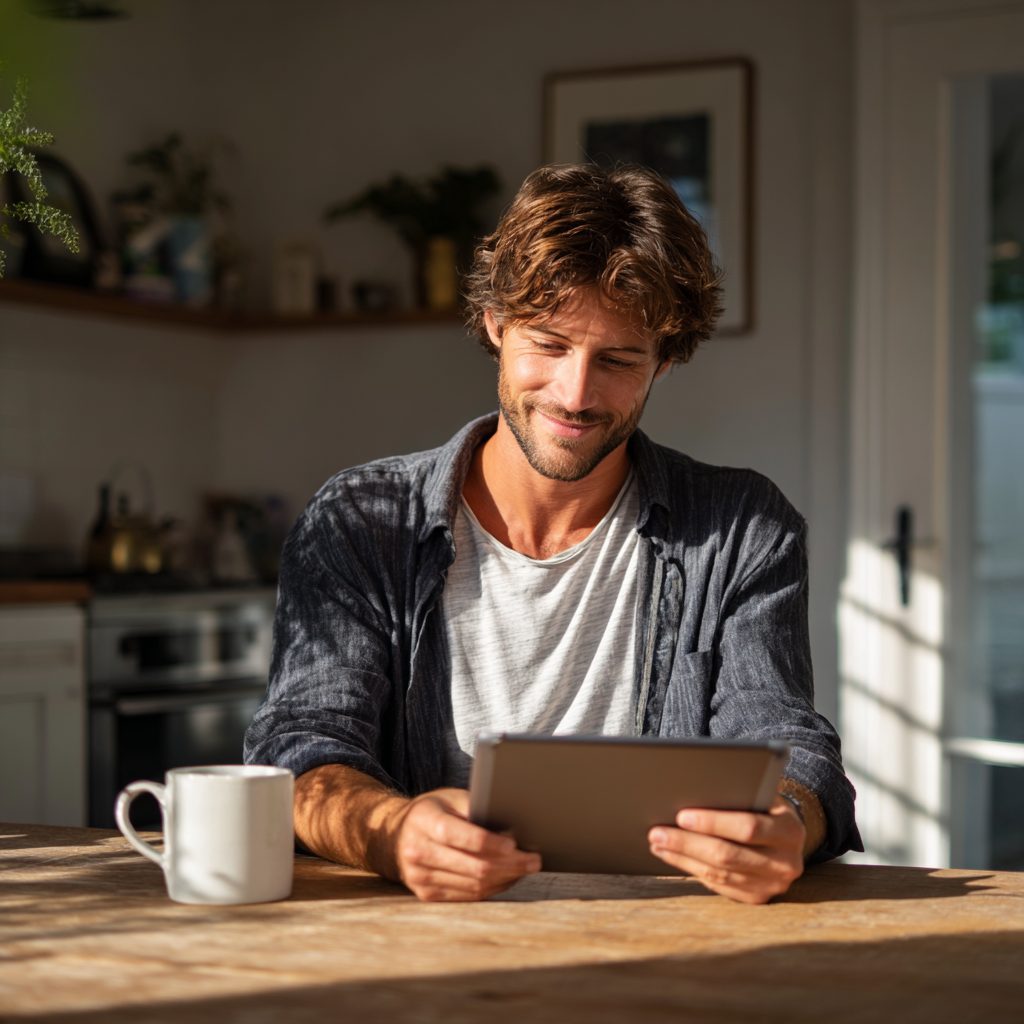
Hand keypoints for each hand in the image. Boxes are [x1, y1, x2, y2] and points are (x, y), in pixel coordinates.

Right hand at [387, 788, 540, 901]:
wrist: (396, 834)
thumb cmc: (433, 811)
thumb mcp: (450, 798)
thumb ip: (476, 808)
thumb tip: (512, 827)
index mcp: (425, 822)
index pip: (462, 836)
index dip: (492, 842)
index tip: (516, 843)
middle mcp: (419, 852)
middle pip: (474, 866)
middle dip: (510, 864)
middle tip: (534, 860)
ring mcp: (420, 878)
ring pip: (474, 885)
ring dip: (506, 878)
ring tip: (526, 868)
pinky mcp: (427, 895)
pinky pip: (468, 896)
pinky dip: (492, 888)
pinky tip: (508, 877)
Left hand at [647, 796, 804, 904]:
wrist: (786, 834)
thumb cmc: (764, 804)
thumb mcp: (761, 793)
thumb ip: (738, 793)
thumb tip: (691, 790)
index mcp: (790, 830)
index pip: (748, 827)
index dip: (712, 822)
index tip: (681, 816)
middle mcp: (786, 862)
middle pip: (728, 855)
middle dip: (687, 843)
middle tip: (657, 832)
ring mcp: (773, 885)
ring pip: (719, 873)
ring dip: (683, 858)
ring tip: (658, 843)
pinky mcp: (758, 897)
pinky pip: (719, 886)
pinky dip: (691, 870)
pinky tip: (672, 856)